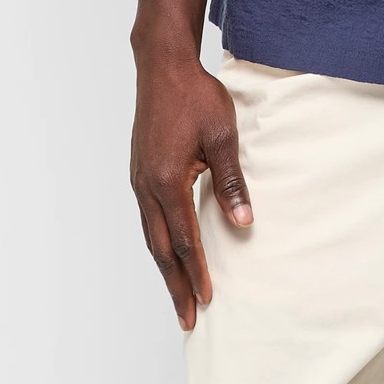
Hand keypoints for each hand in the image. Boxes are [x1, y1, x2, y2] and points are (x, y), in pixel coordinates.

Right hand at [129, 53, 253, 331]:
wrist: (163, 66)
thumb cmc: (195, 95)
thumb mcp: (222, 135)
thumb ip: (231, 181)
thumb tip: (244, 223)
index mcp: (168, 180)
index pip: (184, 239)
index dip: (196, 271)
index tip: (206, 299)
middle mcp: (147, 186)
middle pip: (161, 247)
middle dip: (175, 284)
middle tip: (187, 318)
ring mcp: (139, 179)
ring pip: (151, 235)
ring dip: (165, 266)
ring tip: (177, 293)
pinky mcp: (140, 171)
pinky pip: (148, 217)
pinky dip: (158, 241)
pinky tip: (167, 249)